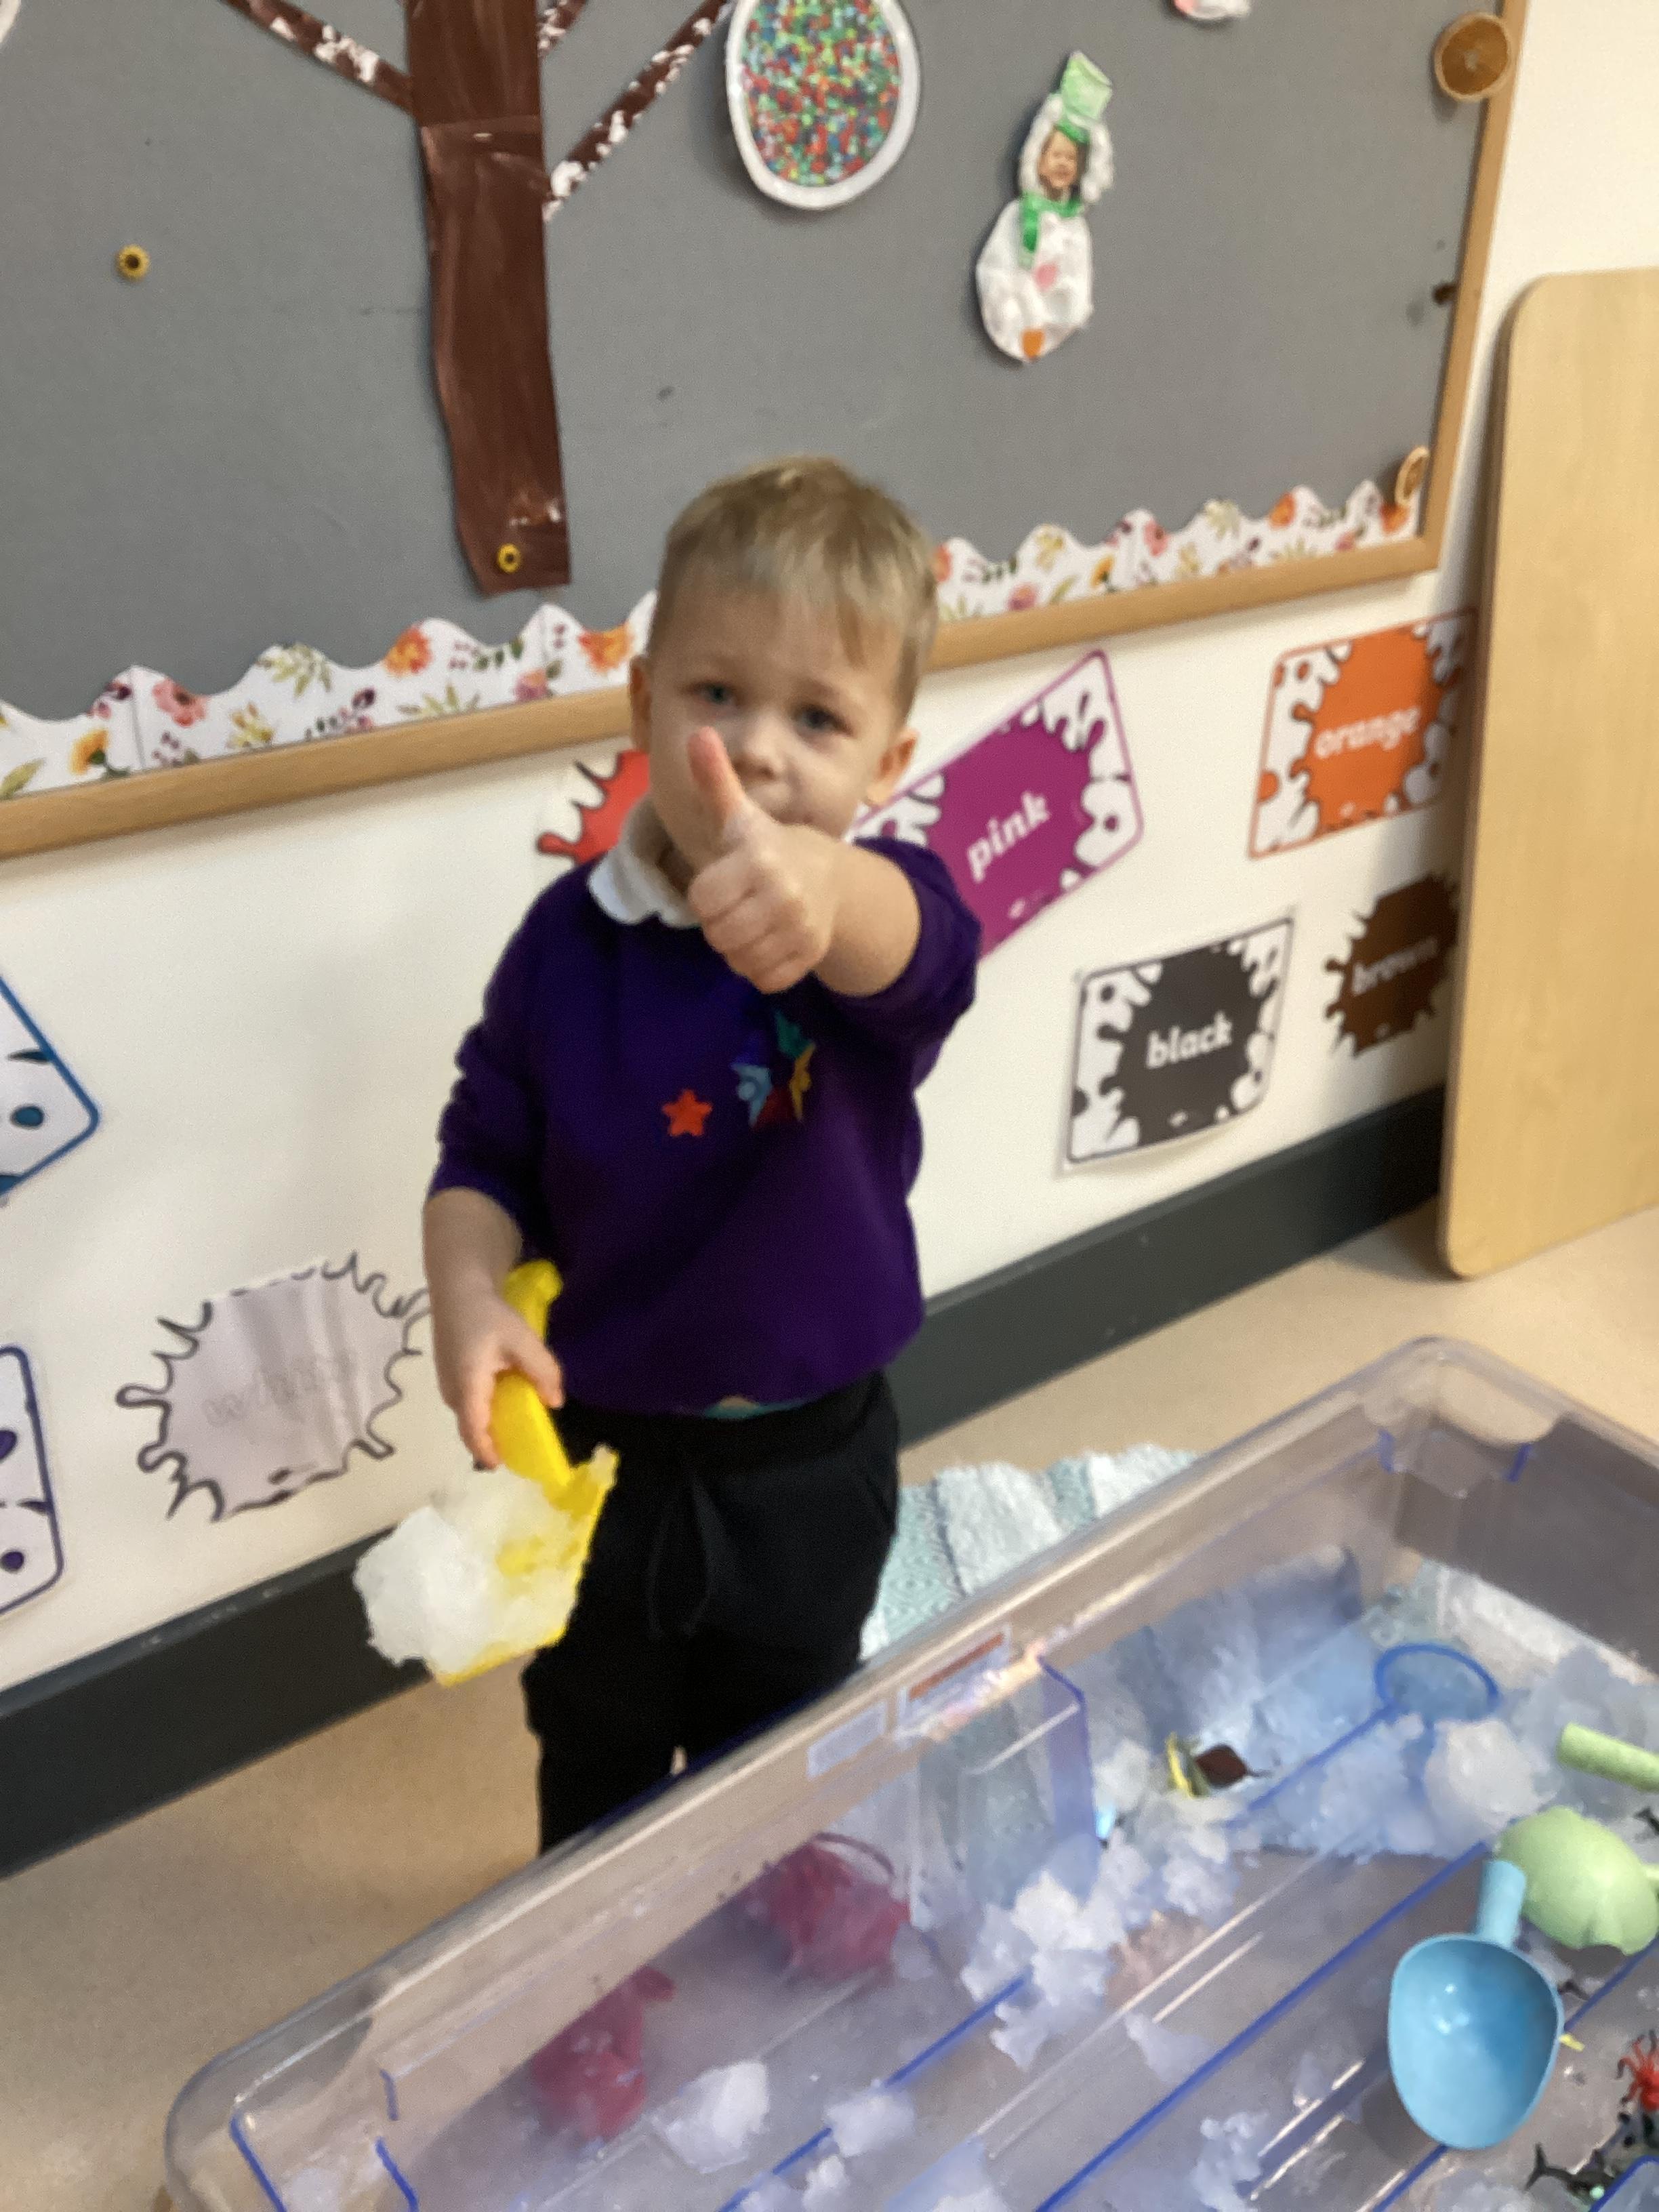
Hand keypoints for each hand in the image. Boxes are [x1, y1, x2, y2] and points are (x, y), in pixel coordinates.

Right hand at [431, 1277, 564, 1468]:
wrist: (458, 1290)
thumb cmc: (489, 1315)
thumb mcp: (522, 1340)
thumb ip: (542, 1371)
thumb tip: (556, 1402)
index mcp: (467, 1386)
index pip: (473, 1430)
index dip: (486, 1451)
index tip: (502, 1466)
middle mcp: (451, 1392)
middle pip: (471, 1427)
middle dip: (493, 1442)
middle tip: (522, 1449)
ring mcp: (447, 1385)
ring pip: (470, 1416)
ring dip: (490, 1426)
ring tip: (518, 1429)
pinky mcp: (450, 1378)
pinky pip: (469, 1404)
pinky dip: (485, 1411)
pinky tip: (506, 1403)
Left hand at [683, 728, 844, 993]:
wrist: (828, 877)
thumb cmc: (767, 846)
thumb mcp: (740, 814)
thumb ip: (715, 780)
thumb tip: (697, 734)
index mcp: (759, 859)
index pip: (702, 900)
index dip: (706, 894)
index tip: (723, 881)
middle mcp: (784, 895)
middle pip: (718, 935)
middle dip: (721, 923)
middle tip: (738, 904)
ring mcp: (802, 928)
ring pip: (739, 961)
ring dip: (738, 947)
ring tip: (753, 922)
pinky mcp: (811, 955)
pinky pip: (764, 979)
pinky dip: (761, 966)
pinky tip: (770, 941)